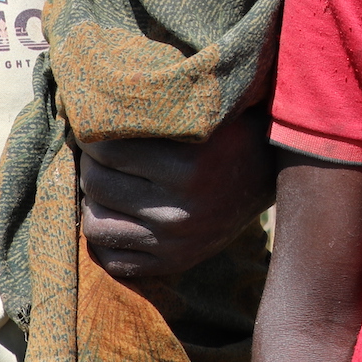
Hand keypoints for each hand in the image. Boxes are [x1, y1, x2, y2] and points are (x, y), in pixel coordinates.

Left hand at [80, 106, 275, 280]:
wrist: (272, 176)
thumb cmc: (229, 132)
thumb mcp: (206, 112)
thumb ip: (160, 105)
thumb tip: (96, 98)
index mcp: (189, 166)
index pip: (108, 149)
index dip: (91, 133)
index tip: (93, 124)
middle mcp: (180, 210)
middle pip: (98, 184)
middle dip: (89, 163)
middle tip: (97, 152)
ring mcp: (176, 242)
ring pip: (97, 225)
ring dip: (93, 200)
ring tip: (106, 183)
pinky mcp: (174, 262)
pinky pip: (114, 260)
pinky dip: (108, 236)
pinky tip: (119, 214)